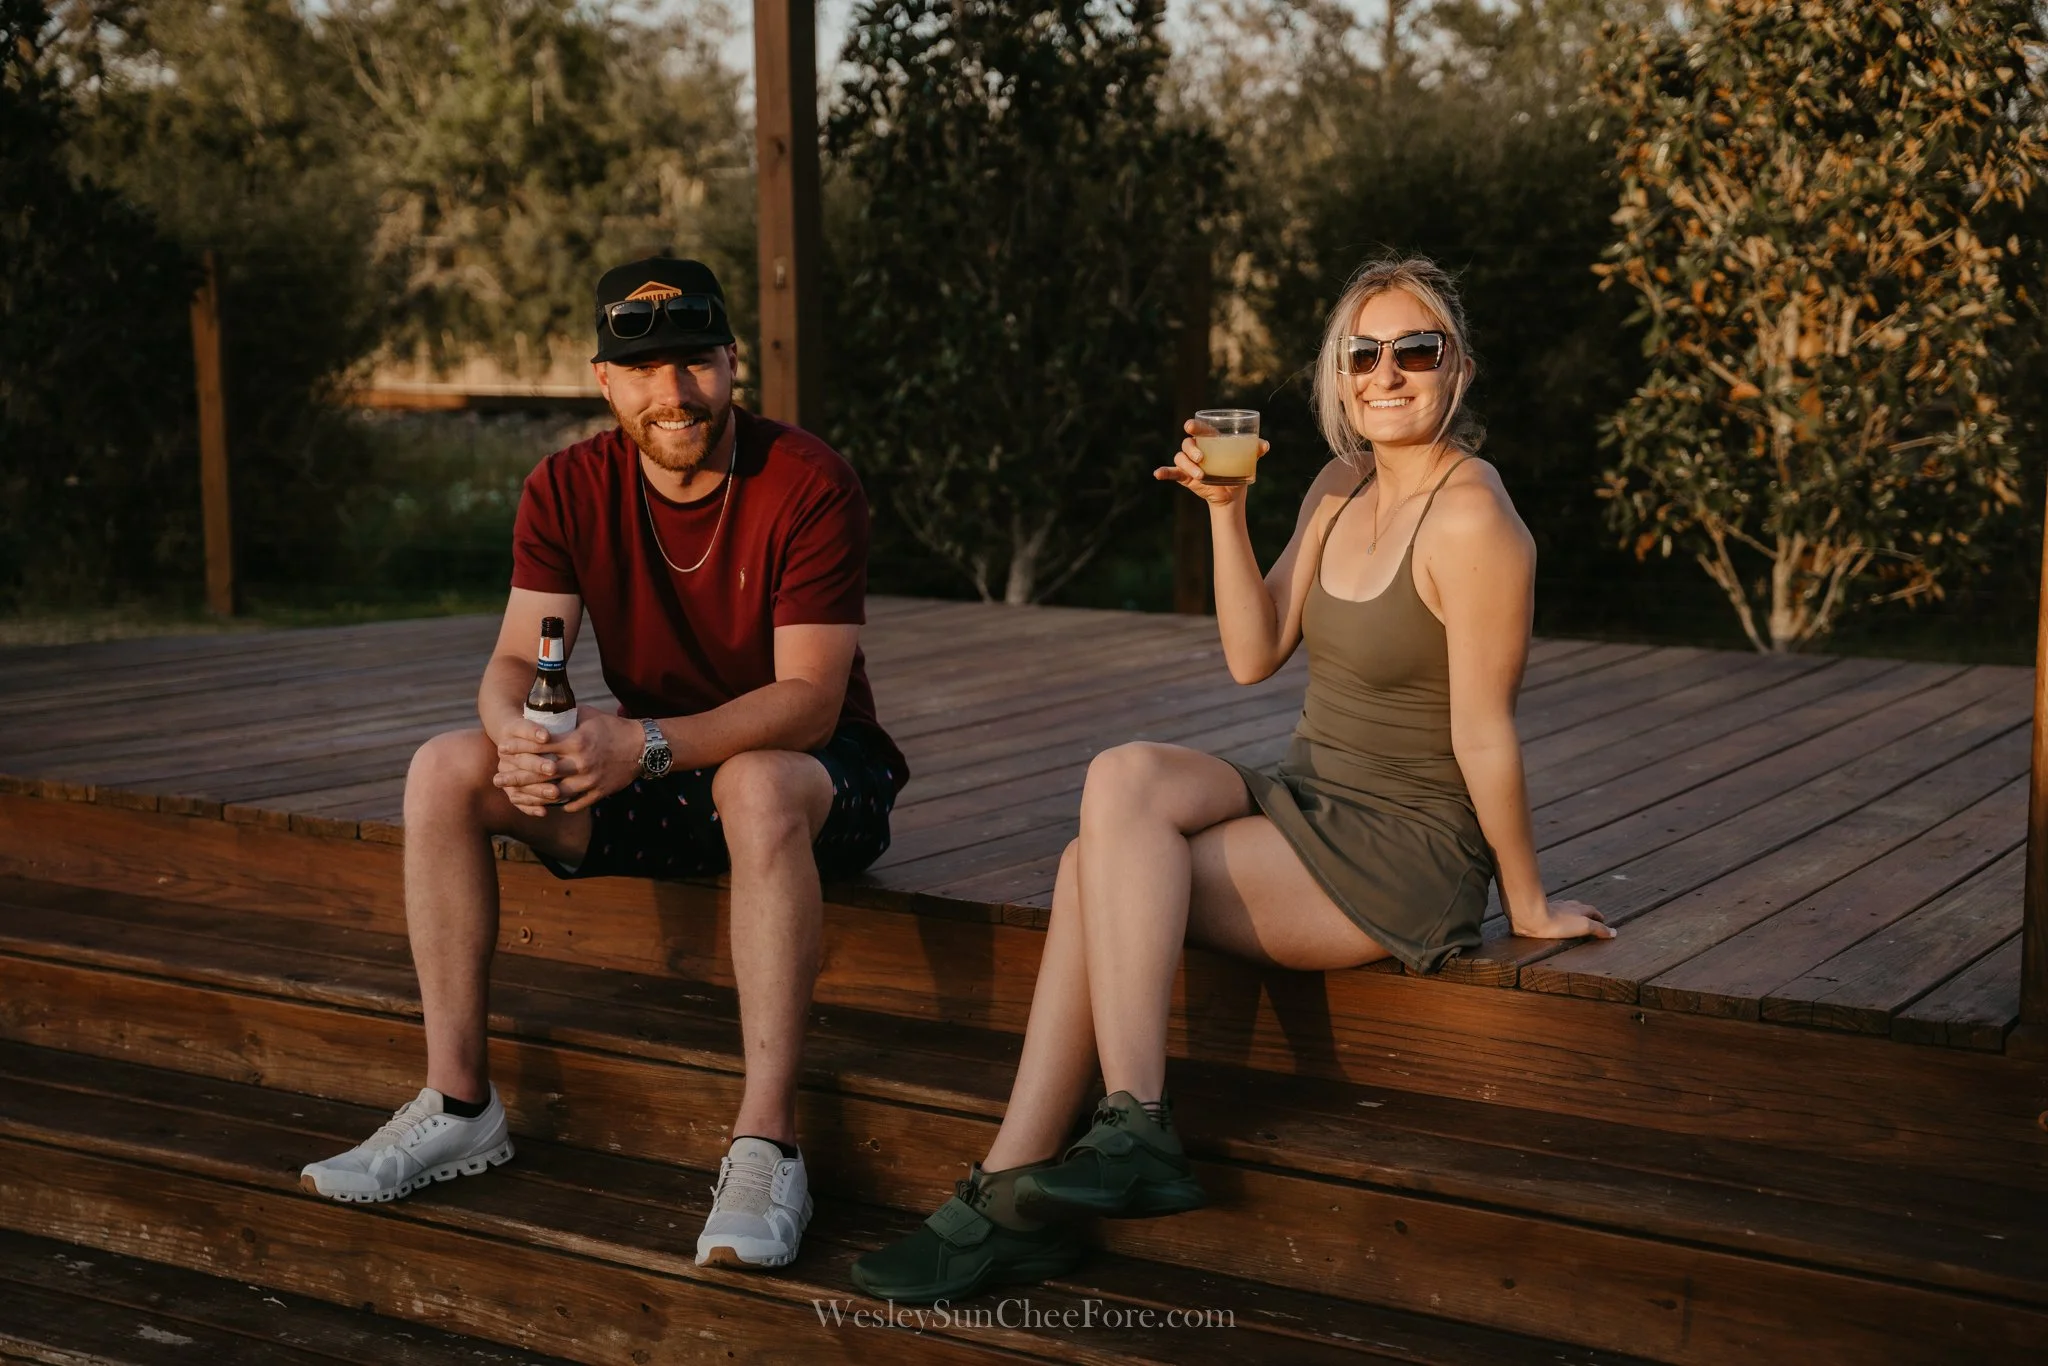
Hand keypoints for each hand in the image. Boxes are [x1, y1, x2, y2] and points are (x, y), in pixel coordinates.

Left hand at [493, 710, 643, 814]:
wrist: (643, 747)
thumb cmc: (613, 727)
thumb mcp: (588, 716)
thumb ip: (565, 717)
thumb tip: (543, 713)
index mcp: (577, 742)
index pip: (540, 746)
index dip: (518, 747)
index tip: (502, 748)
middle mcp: (581, 763)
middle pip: (541, 774)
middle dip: (516, 777)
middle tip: (497, 778)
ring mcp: (590, 781)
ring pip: (555, 794)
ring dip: (532, 796)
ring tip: (515, 797)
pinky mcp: (598, 793)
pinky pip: (574, 803)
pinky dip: (558, 805)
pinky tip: (543, 806)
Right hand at [1154, 421, 1267, 507]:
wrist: (1232, 493)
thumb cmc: (1238, 471)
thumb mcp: (1248, 460)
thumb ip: (1255, 450)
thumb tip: (1264, 445)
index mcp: (1210, 440)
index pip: (1199, 429)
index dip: (1193, 425)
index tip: (1190, 426)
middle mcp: (1197, 449)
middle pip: (1187, 443)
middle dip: (1192, 449)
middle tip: (1202, 458)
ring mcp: (1190, 463)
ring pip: (1180, 458)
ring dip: (1187, 465)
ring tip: (1200, 476)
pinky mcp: (1185, 476)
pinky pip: (1172, 472)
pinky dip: (1164, 472)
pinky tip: (1158, 473)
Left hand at [1508, 898, 1613, 941]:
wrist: (1531, 917)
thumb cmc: (1559, 923)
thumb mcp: (1584, 926)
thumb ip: (1598, 929)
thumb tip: (1615, 933)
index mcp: (1579, 908)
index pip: (1592, 911)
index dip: (1598, 916)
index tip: (1602, 920)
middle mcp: (1567, 906)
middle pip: (1579, 908)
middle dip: (1585, 913)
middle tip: (1589, 919)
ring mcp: (1553, 907)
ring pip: (1565, 909)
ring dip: (1570, 913)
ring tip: (1572, 918)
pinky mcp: (1540, 912)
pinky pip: (1551, 912)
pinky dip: (1556, 915)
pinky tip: (1551, 918)